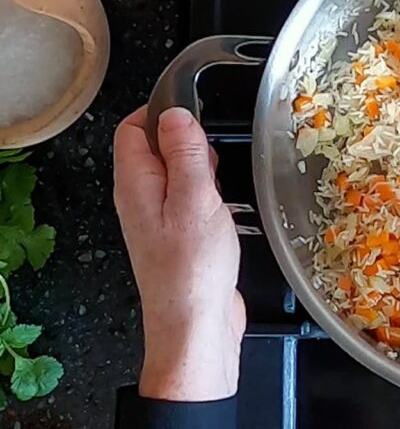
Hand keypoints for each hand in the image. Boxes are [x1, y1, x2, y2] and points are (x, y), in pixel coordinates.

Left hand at [113, 106, 245, 401]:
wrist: (197, 326)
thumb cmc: (192, 270)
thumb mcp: (195, 199)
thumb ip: (186, 153)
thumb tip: (176, 115)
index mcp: (135, 184)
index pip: (133, 129)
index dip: (162, 112)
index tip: (196, 111)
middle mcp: (142, 199)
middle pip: (157, 149)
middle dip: (190, 142)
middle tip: (215, 159)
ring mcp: (160, 219)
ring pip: (179, 175)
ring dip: (204, 171)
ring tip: (223, 188)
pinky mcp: (180, 237)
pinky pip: (192, 201)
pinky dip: (211, 196)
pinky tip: (228, 209)